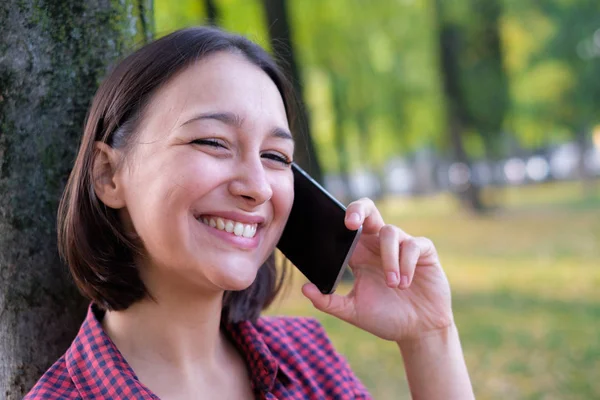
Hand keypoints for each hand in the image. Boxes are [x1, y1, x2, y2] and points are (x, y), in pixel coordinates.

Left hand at [301, 198, 453, 341]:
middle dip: (359, 209)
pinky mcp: (424, 252)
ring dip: (389, 259)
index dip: (339, 221)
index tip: (333, 228)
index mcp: (359, 254)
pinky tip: (405, 283)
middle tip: (351, 223)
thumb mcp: (353, 311)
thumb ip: (329, 301)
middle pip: (368, 211)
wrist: (417, 331)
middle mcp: (378, 245)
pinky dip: (407, 263)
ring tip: (393, 284)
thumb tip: (305, 288)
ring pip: (390, 232)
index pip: (347, 228)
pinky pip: (413, 245)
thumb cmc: (384, 318)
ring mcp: (401, 246)